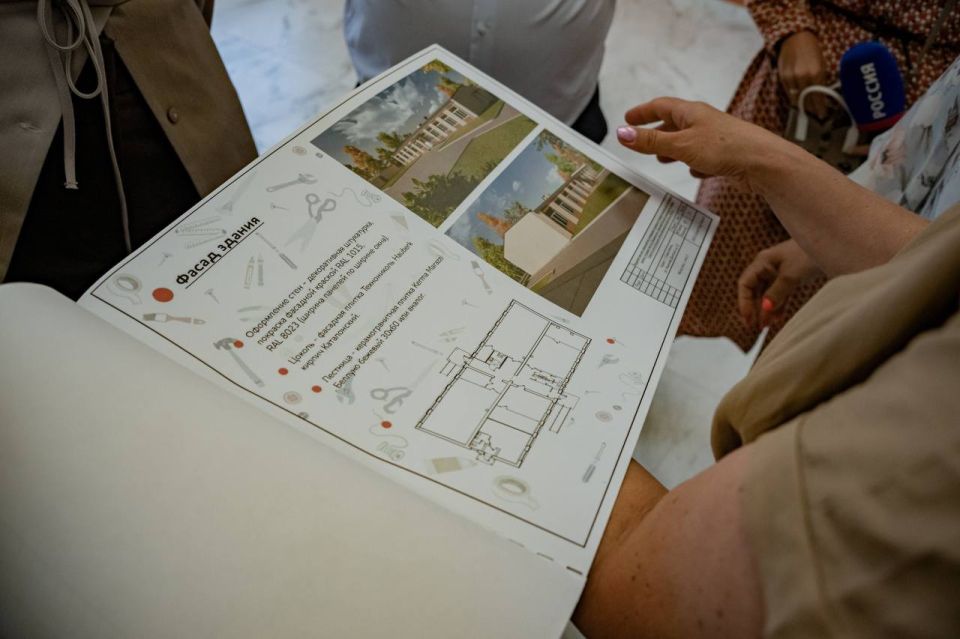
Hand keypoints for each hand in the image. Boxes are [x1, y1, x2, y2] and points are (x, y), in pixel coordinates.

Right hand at [616, 97, 792, 188]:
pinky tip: (695, 171)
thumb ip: (651, 141)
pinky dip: (695, 163)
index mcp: (691, 112)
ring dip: (673, 150)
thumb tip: (622, 133)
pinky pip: (703, 157)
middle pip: (674, 123)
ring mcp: (714, 138)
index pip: (661, 106)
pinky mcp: (724, 155)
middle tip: (640, 139)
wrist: (762, 163)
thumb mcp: (681, 145)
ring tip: (662, 159)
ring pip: (687, 142)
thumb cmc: (725, 147)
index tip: (628, 118)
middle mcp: (703, 122)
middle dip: (656, 132)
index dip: (643, 112)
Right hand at [737, 239, 821, 329]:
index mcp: (762, 261)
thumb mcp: (791, 276)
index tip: (749, 319)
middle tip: (755, 327)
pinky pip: (779, 293)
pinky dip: (778, 305)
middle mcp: (767, 266)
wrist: (833, 243)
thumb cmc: (809, 254)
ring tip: (766, 326)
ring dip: (766, 309)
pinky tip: (777, 318)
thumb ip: (776, 293)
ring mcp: (779, 271)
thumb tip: (764, 310)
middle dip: (754, 309)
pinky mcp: (790, 275)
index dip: (744, 302)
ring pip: (766, 293)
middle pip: (754, 290)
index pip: (745, 284)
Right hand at [778, 30, 828, 117]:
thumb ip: (821, 80)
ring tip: (807, 111)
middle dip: (812, 109)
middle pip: (807, 101)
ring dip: (802, 106)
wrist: (795, 37)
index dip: (820, 108)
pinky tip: (798, 101)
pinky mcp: (783, 77)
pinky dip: (794, 98)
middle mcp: (802, 77)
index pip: (818, 97)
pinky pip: (789, 93)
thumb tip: (822, 96)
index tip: (823, 115)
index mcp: (816, 73)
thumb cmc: (812, 49)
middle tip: (816, 116)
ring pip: (796, 99)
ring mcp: (791, 78)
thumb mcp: (822, 64)